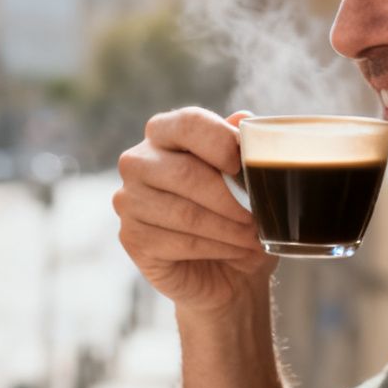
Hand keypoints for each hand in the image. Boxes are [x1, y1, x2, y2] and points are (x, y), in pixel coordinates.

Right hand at [114, 108, 274, 312]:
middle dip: (230, 198)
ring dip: (228, 228)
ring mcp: (129, 200)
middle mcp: (138, 161)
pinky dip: (216, 248)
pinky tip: (234, 251)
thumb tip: (244, 118)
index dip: (220, 142)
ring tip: (254, 237)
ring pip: (185, 212)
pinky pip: (178, 242)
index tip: (243, 166)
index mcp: (165, 132)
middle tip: (258, 215)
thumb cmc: (237, 215)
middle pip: (186, 173)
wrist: (226, 269)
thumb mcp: (248, 178)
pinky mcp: (132, 238)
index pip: (188, 123)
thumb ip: (242, 146)